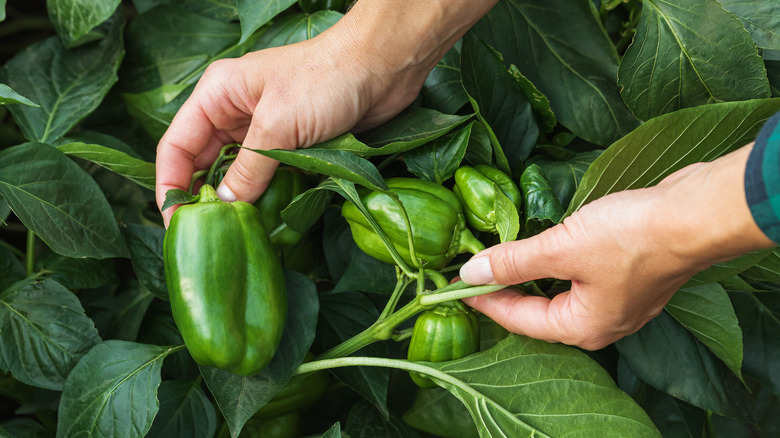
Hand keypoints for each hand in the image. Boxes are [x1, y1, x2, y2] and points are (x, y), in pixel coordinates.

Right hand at [155, 0, 499, 225]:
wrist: (383, 68)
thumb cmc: (327, 80)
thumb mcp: (278, 126)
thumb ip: (248, 170)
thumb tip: (224, 208)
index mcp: (218, 96)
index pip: (177, 146)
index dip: (170, 185)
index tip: (176, 221)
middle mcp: (235, 113)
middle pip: (204, 164)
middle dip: (203, 199)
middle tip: (204, 238)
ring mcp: (265, 130)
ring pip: (237, 174)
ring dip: (236, 202)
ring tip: (233, 235)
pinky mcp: (292, 145)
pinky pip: (268, 177)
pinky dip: (264, 198)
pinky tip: (263, 221)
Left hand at [459, 145, 774, 349]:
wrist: (695, 214)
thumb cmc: (631, 238)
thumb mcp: (561, 248)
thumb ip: (514, 262)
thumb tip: (472, 272)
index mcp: (583, 327)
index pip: (518, 319)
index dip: (483, 300)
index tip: (453, 286)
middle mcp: (601, 322)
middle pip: (538, 311)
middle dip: (504, 292)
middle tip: (472, 274)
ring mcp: (617, 300)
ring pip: (559, 293)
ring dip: (529, 276)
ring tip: (500, 260)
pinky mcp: (627, 275)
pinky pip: (579, 278)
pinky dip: (555, 266)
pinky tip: (542, 250)